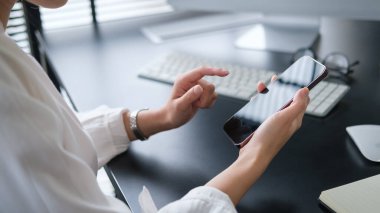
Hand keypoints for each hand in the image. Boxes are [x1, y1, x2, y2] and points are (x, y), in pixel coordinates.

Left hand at [162, 66, 228, 128]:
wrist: (171, 118)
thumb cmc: (172, 112)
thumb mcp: (179, 106)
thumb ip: (189, 96)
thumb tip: (199, 88)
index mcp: (184, 80)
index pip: (201, 71)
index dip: (214, 71)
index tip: (225, 73)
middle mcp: (192, 81)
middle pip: (209, 86)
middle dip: (204, 98)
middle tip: (194, 104)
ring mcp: (198, 87)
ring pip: (212, 92)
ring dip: (205, 102)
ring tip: (195, 105)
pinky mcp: (202, 93)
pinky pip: (214, 96)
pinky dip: (208, 104)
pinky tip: (199, 106)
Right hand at [206, 87, 308, 204]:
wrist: (253, 155)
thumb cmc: (269, 139)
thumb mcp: (284, 118)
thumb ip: (296, 104)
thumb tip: (305, 91)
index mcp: (294, 119)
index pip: (301, 101)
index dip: (299, 88)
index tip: (294, 78)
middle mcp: (286, 122)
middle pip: (286, 101)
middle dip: (281, 89)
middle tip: (275, 80)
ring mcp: (274, 124)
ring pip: (273, 105)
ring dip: (269, 95)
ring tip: (261, 87)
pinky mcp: (263, 127)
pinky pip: (264, 112)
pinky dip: (260, 104)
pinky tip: (254, 102)